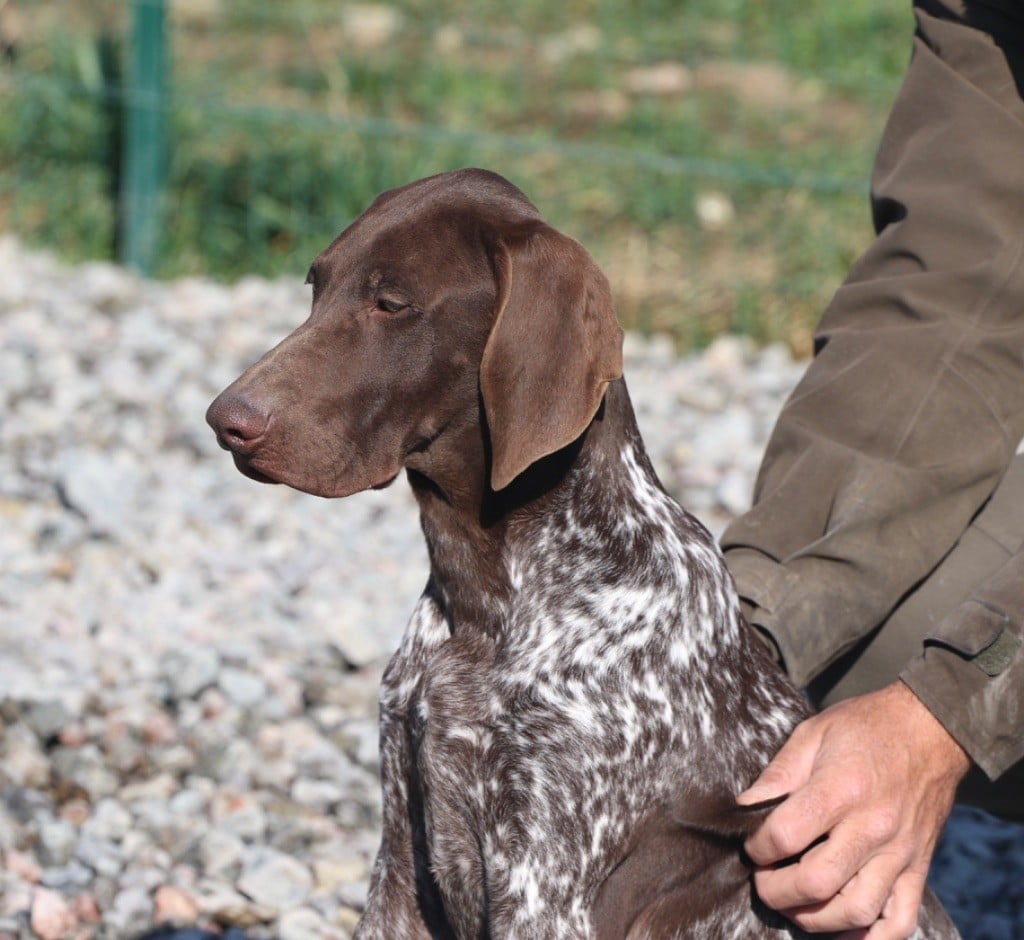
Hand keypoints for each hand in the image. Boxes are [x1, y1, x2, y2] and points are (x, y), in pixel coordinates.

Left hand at [737, 681, 970, 938]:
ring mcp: (900, 853)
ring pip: (856, 911)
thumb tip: (743, 809)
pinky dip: (871, 939)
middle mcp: (873, 826)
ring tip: (794, 904)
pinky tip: (842, 930)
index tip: (751, 846)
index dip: (757, 848)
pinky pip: (901, 922)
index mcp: (841, 788)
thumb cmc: (865, 727)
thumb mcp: (813, 734)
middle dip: (777, 891)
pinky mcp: (919, 868)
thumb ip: (778, 774)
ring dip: (815, 919)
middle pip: (817, 882)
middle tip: (763, 881)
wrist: (931, 728)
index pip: (786, 835)